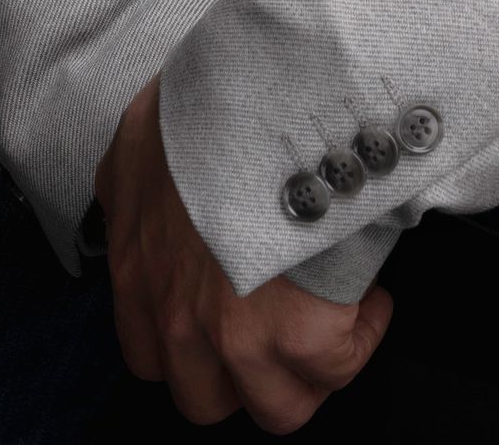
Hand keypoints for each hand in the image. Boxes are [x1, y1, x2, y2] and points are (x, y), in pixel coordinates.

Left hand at [92, 72, 394, 431]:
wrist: (268, 92)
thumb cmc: (209, 104)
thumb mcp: (142, 135)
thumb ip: (131, 181)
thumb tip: (135, 196)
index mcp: (138, 274)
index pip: (147, 357)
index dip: (191, 343)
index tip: (223, 314)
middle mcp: (177, 319)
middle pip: (206, 399)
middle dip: (243, 369)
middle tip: (277, 324)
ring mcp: (236, 337)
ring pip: (276, 407)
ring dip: (304, 370)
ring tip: (330, 320)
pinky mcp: (298, 336)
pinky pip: (337, 370)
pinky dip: (360, 334)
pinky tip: (368, 295)